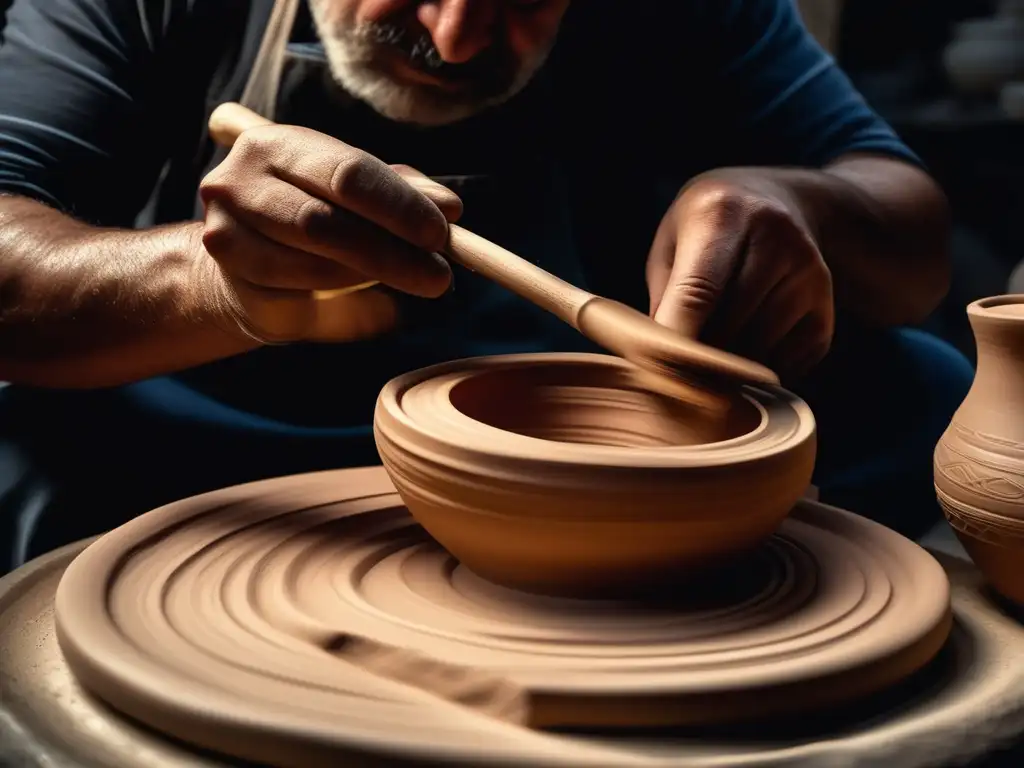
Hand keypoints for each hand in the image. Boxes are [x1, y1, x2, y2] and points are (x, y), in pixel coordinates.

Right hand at [197, 124, 462, 342]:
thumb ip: (401, 193)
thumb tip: (449, 207)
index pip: (347, 172)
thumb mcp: (354, 195)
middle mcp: (239, 183)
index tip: (442, 233)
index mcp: (276, 145)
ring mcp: (225, 234)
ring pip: (312, 267)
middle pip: (324, 222)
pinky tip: (378, 306)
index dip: (399, 205)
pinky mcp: (230, 284)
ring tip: (411, 281)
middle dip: (391, 252)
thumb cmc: (309, 216)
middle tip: (440, 276)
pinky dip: (348, 310)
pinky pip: (301, 303)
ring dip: (370, 279)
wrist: (245, 264)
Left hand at [646, 170, 833, 378]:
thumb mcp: (673, 243)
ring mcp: (808, 272)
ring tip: (710, 351)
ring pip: (758, 351)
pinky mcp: (825, 306)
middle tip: (675, 369)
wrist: (777, 201)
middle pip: (729, 328)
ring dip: (727, 368)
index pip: (697, 292)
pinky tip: (744, 347)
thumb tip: (661, 360)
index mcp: (722, 213)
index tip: (657, 369)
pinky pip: (787, 362)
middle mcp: (775, 238)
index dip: (676, 337)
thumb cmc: (707, 229)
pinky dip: (758, 371)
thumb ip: (664, 297)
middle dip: (696, 360)